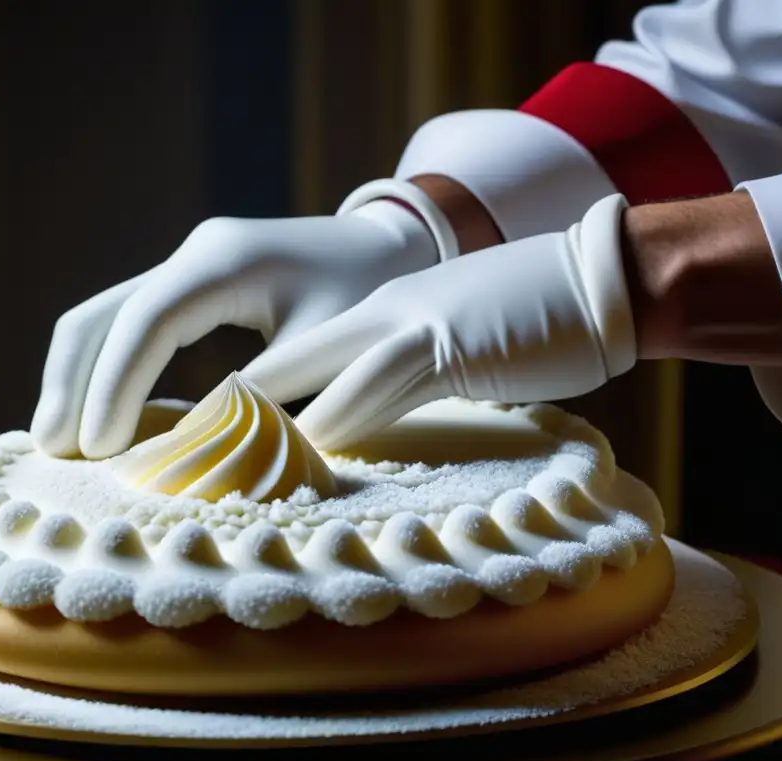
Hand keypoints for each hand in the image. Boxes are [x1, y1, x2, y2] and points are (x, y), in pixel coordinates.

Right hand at [30, 200, 438, 458]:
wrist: (386, 247)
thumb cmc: (369, 295)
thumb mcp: (326, 346)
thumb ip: (266, 388)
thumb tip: (197, 440)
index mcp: (224, 262)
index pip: (146, 322)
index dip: (114, 385)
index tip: (97, 448)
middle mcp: (194, 255)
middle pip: (102, 314)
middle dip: (73, 383)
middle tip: (52, 451)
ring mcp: (186, 265)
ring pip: (103, 316)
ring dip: (77, 377)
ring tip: (59, 441)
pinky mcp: (190, 283)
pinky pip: (127, 323)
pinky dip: (104, 368)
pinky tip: (95, 412)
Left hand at [243, 194, 636, 448]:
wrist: (602, 278)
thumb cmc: (535, 320)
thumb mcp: (460, 349)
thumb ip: (412, 381)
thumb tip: (377, 427)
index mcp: (380, 316)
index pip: (296, 361)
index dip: (247, 401)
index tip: (204, 441)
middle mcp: (382, 314)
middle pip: (286, 360)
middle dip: (230, 407)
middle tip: (179, 445)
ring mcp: (411, 324)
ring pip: (319, 373)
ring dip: (267, 422)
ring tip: (213, 460)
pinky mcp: (448, 345)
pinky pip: (378, 385)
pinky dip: (335, 420)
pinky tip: (299, 448)